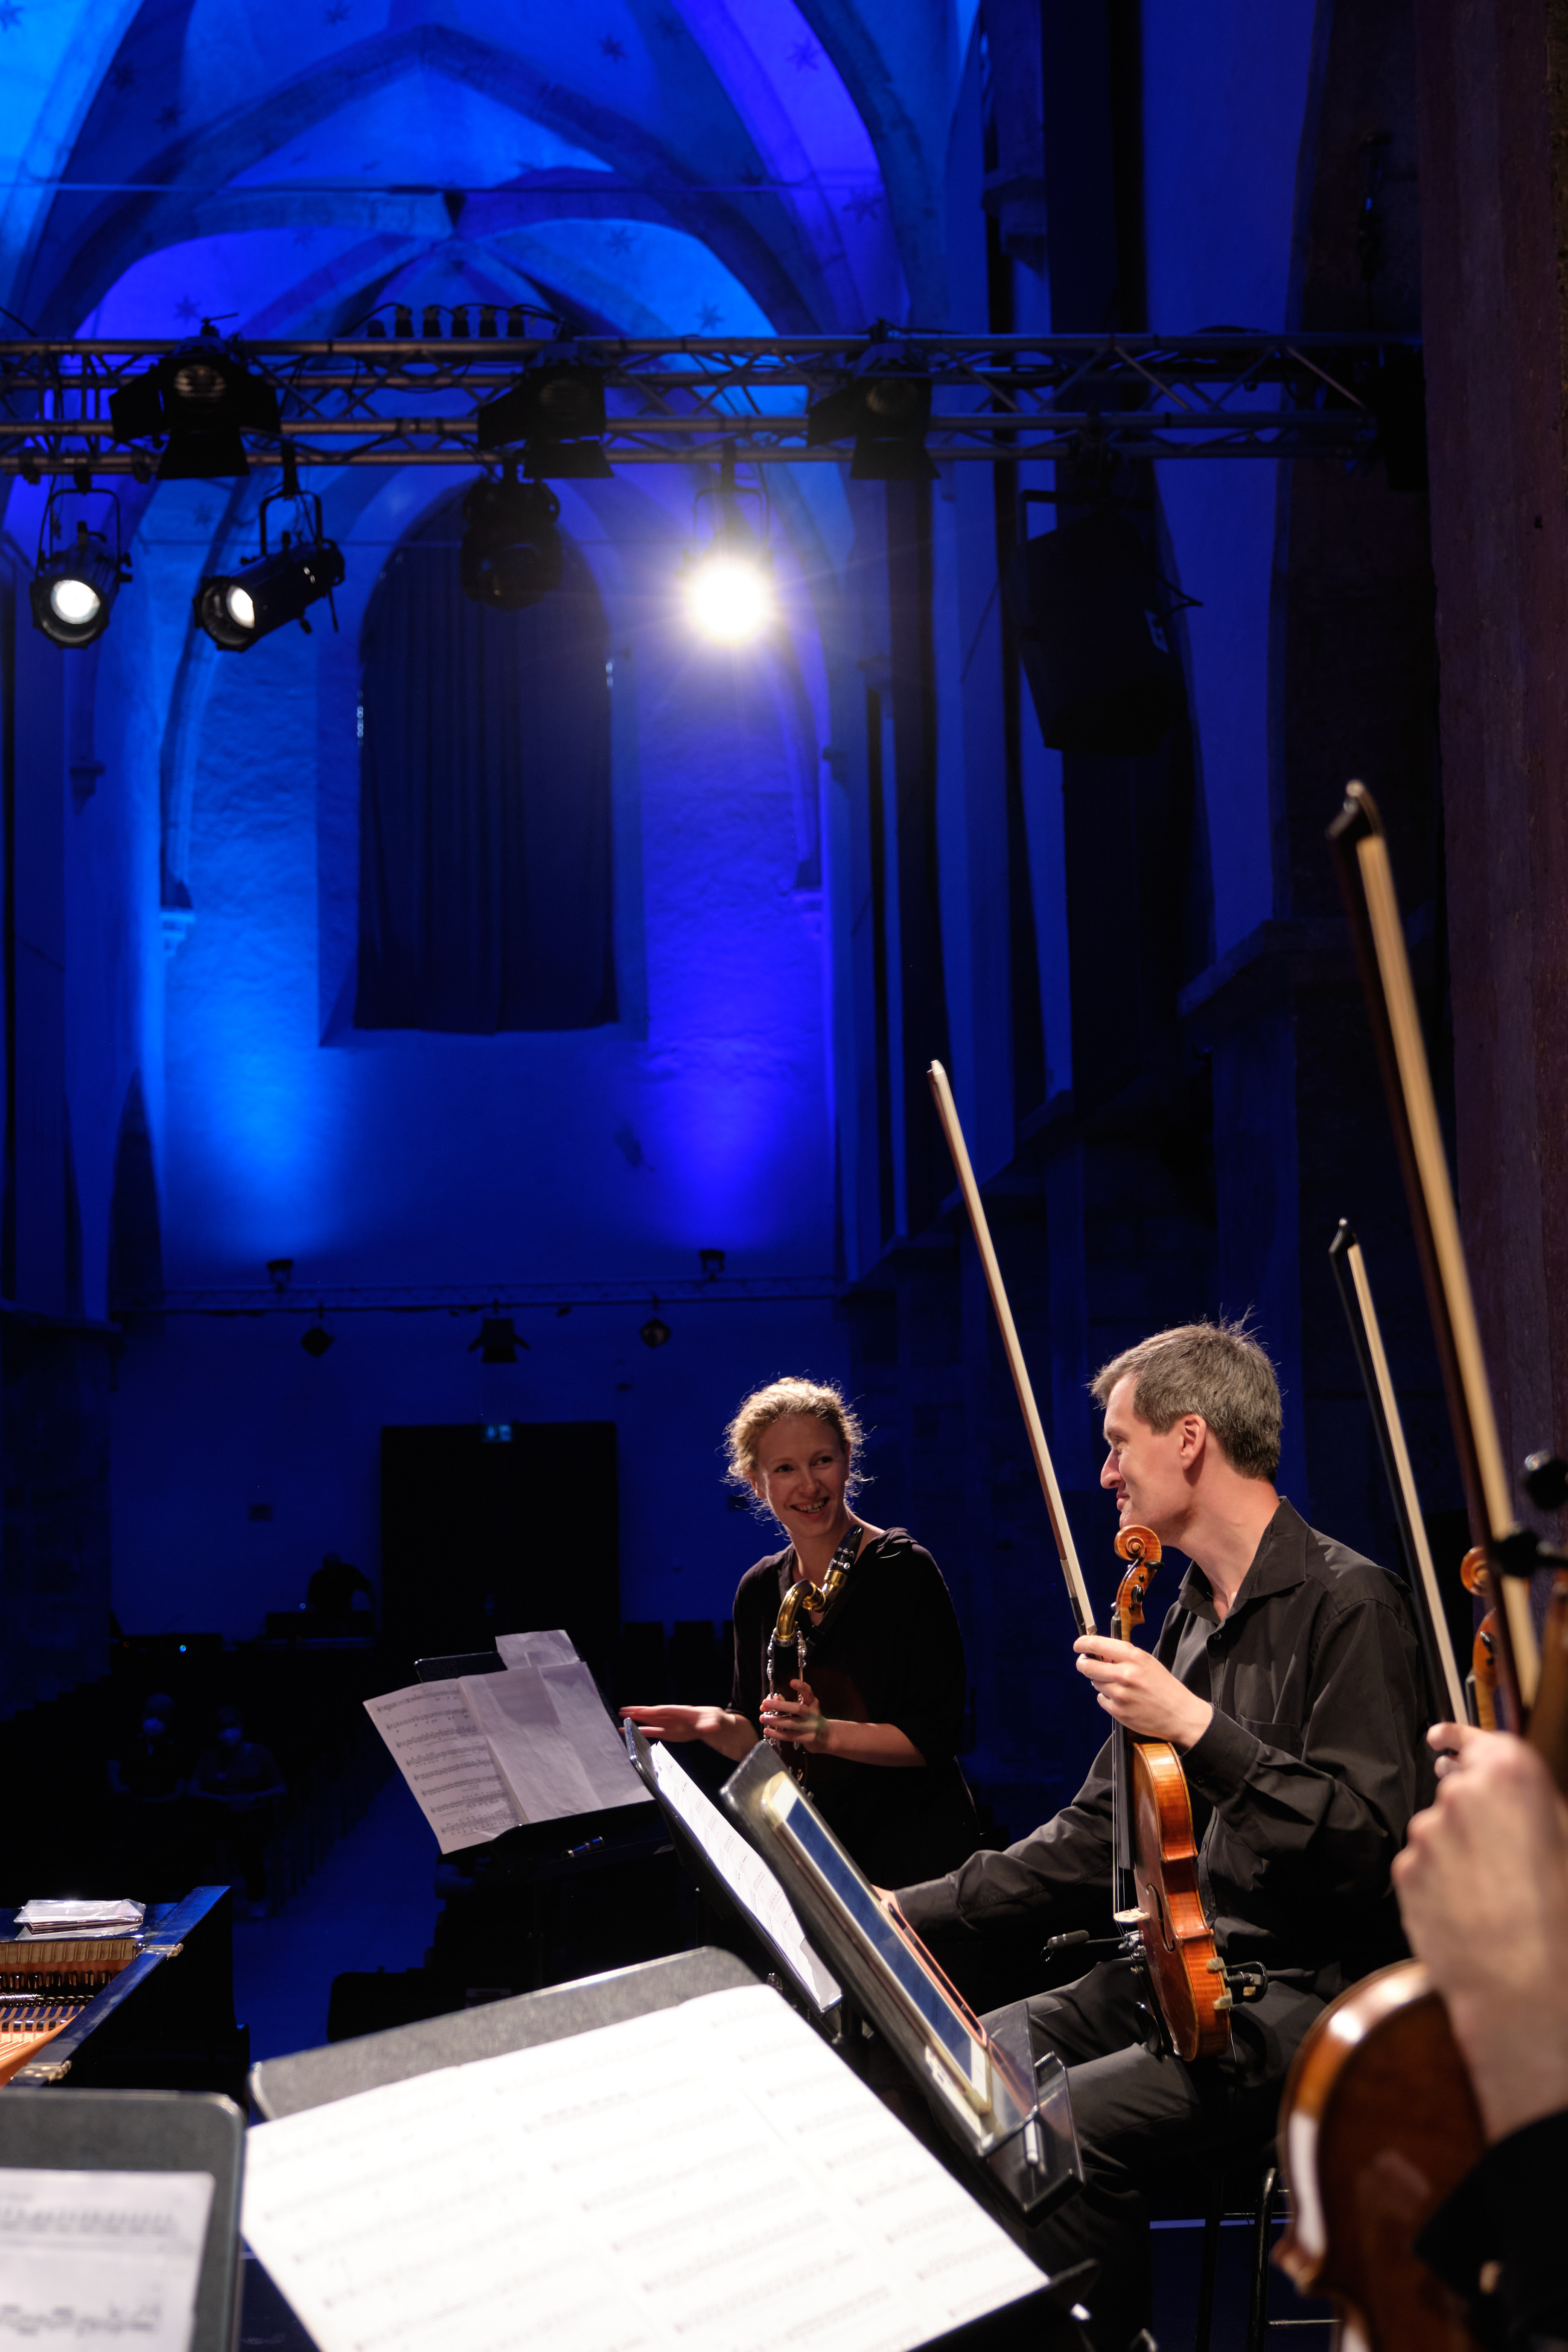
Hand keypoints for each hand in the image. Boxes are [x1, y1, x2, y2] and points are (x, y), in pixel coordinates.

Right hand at [619, 1704, 723, 1743]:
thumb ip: (710, 1724)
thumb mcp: (716, 1720)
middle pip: (654, 1714)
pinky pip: (655, 1732)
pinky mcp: (671, 1733)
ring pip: (652, 1722)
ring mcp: (671, 1725)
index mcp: (684, 1712)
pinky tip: (635, 1732)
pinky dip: (644, 1732)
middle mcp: (674, 1717)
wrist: (718, 1727)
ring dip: (638, 1721)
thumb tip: (707, 1728)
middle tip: (623, 1711)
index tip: (640, 1711)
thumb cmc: (716, 1720)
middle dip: (639, 1713)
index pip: (666, 1711)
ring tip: (623, 1719)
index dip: (653, 1711)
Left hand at [758, 1679, 829, 1752]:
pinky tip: (767, 1730)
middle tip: (765, 1703)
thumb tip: (771, 1700)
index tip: (791, 1682)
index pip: (808, 1692)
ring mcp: (811, 1727)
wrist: (826, 1736)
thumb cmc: (810, 1719)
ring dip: (775, 1720)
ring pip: (791, 1723)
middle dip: (780, 1705)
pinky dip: (777, 1733)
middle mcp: (813, 1713)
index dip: (801, 1687)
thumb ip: (788, 1703)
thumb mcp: (804, 1708)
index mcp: (812, 1703)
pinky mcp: (808, 1738)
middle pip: (797, 1708)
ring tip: (762, 1718)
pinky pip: (790, 1736)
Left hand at [1073, 1637, 1212, 1748]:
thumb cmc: (1165, 1687)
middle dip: (1083, 1664)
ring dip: (1101, 1682)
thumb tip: (1100, 1652)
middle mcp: (1125, 1674)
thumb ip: (1124, 1656)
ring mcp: (1120, 1694)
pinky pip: (1102, 1699)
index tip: (1078, 1644)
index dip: (1083, 1643)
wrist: (1180, 1715)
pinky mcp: (1118, 1711)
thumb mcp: (1148, 1662)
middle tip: (1085, 1663)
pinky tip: (1123, 1699)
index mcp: (1134, 1657)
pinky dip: (1108, 1698)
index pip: (1097, 1644)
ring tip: (1119, 1686)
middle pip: (1087, 1666)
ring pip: (1095, 1682)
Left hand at [1393, 1724, 1567, 2141]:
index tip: (1442, 1737)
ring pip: (1439, 1832)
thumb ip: (1534, 1808)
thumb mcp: (1565, 1841)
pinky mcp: (1406, 1871)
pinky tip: (1470, 1909)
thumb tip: (1515, 1800)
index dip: (1460, 1738)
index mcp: (1510, 1778)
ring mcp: (1428, 1834)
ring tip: (1494, 1894)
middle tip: (1496, 1845)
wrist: (1526, 1987)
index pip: (1477, 1741)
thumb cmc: (1560, 1919)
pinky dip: (1439, 1881)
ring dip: (1458, 1852)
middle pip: (1456, 1790)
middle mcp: (1460, 1796)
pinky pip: (1422, 1867)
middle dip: (1469, 1809)